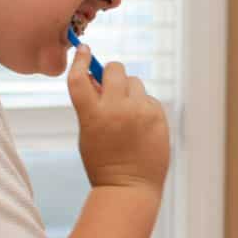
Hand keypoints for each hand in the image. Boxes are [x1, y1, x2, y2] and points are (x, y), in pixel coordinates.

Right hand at [66, 45, 170, 190]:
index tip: (85, 50)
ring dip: (129, 91)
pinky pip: (149, 99)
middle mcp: (116, 109)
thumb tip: (98, 79)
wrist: (129, 187)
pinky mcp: (158, 116)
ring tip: (128, 115)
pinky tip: (141, 127)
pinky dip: (144, 106)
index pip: (79, 78)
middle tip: (111, 86)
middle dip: (111, 74)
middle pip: (114, 69)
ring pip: (135, 82)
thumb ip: (92, 105)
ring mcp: (140, 112)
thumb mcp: (89, 132)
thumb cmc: (104, 162)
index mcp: (92, 116)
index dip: (81, 61)